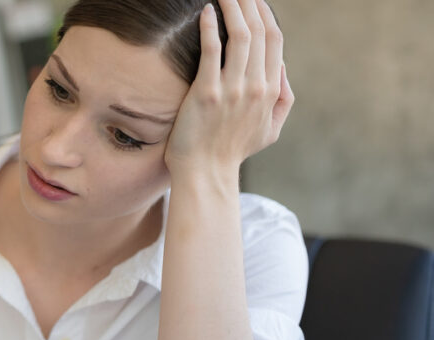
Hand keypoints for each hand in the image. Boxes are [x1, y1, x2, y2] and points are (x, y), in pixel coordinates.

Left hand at [165, 0, 294, 176]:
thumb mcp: (270, 130)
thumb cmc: (233, 151)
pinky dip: (210, 27)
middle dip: (250, 4)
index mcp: (272, 91)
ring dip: (233, 7)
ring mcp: (231, 89)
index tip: (254, 0)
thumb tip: (283, 68)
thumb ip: (283, 98)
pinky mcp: (205, 92)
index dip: (265, 15)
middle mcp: (256, 86)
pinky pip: (211, 51)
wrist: (205, 173)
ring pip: (239, 36)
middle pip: (258, 32)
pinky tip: (206, 11)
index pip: (274, 41)